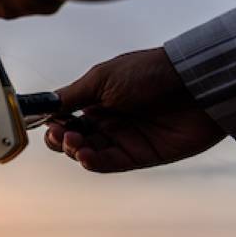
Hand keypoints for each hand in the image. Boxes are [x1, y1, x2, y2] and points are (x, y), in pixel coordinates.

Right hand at [46, 48, 224, 171]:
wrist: (192, 85)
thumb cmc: (149, 73)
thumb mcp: (101, 78)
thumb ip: (70, 95)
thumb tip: (42, 105)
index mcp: (96, 100)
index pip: (64, 118)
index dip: (51, 122)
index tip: (44, 122)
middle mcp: (108, 121)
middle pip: (71, 139)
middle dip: (58, 138)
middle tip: (59, 133)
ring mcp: (123, 139)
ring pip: (86, 153)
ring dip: (73, 150)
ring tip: (74, 141)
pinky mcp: (139, 156)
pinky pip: (109, 163)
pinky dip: (92, 162)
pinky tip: (85, 156)